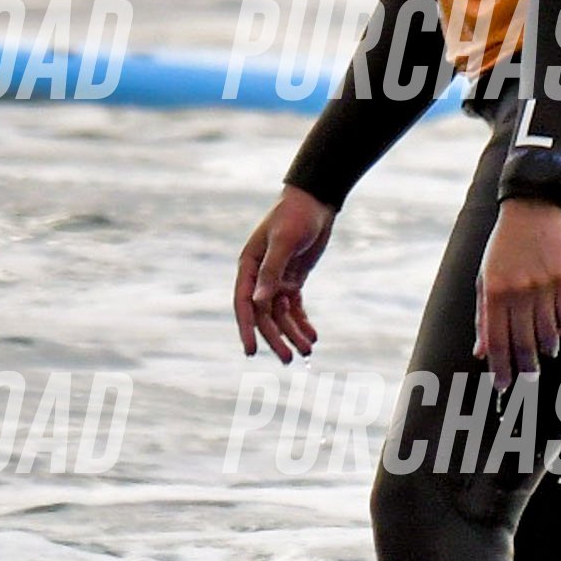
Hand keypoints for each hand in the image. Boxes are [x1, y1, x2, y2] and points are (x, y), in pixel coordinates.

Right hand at [235, 185, 334, 360]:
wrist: (316, 201)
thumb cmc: (295, 216)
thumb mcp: (284, 242)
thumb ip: (271, 271)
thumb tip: (258, 302)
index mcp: (249, 266)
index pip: (243, 304)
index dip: (246, 329)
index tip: (251, 352)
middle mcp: (259, 276)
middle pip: (264, 314)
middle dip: (275, 337)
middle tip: (287, 359)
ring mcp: (276, 279)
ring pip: (281, 314)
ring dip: (293, 333)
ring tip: (307, 351)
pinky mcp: (293, 279)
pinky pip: (295, 307)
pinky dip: (303, 322)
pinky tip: (312, 336)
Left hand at [474, 200, 560, 377]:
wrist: (531, 208)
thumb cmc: (503, 248)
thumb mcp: (485, 278)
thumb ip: (483, 317)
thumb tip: (481, 353)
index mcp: (493, 292)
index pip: (497, 341)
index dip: (500, 367)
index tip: (503, 386)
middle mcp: (518, 290)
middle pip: (523, 341)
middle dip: (525, 366)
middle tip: (528, 379)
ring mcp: (543, 283)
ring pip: (548, 330)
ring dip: (547, 347)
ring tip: (546, 354)